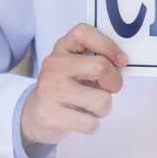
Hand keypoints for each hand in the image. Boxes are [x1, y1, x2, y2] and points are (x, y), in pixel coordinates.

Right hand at [21, 23, 127, 145]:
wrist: (35, 115)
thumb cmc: (67, 88)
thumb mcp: (78, 66)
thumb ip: (98, 59)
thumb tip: (122, 62)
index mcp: (62, 48)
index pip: (84, 32)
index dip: (109, 45)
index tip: (121, 61)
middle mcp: (53, 65)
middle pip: (101, 67)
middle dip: (114, 83)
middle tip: (108, 90)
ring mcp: (49, 90)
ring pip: (101, 100)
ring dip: (104, 108)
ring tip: (90, 107)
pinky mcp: (49, 115)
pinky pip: (91, 123)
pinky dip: (92, 125)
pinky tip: (80, 119)